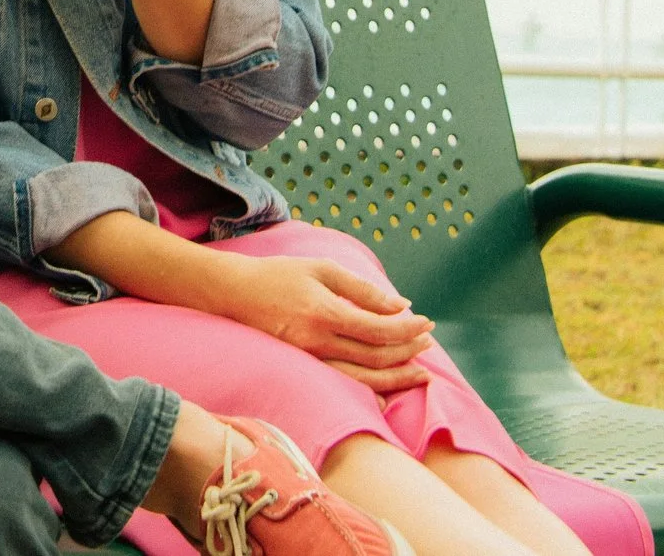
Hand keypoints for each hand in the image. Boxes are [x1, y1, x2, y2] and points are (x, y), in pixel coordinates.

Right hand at [210, 256, 437, 392]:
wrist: (235, 293)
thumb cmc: (280, 274)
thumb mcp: (321, 269)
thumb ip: (361, 288)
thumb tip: (400, 305)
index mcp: (325, 313)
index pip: (378, 329)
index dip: (407, 328)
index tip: (426, 321)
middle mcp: (318, 342)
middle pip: (376, 357)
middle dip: (408, 351)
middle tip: (428, 342)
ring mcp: (310, 359)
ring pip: (362, 378)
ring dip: (396, 378)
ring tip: (421, 373)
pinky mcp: (304, 368)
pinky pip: (343, 385)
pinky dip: (369, 392)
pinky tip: (388, 394)